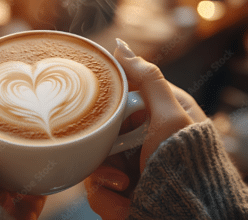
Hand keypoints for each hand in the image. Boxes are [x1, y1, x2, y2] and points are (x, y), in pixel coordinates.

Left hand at [0, 50, 45, 219]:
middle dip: (21, 139)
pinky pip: (34, 201)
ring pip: (22, 176)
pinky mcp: (12, 214)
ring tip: (53, 144)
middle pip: (5, 154)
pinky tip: (55, 176)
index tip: (15, 99)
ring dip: (36, 164)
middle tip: (40, 120)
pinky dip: (45, 190)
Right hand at [85, 39, 206, 218]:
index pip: (121, 98)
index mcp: (155, 117)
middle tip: (117, 157)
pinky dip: (108, 196)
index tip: (102, 113)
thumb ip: (148, 79)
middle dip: (104, 148)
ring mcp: (127, 166)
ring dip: (105, 175)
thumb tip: (120, 46)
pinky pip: (96, 187)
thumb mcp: (170, 116)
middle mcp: (139, 140)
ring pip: (93, 161)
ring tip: (125, 183)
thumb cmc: (184, 163)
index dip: (108, 105)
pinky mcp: (117, 190)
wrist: (183, 216)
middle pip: (101, 132)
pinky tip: (125, 196)